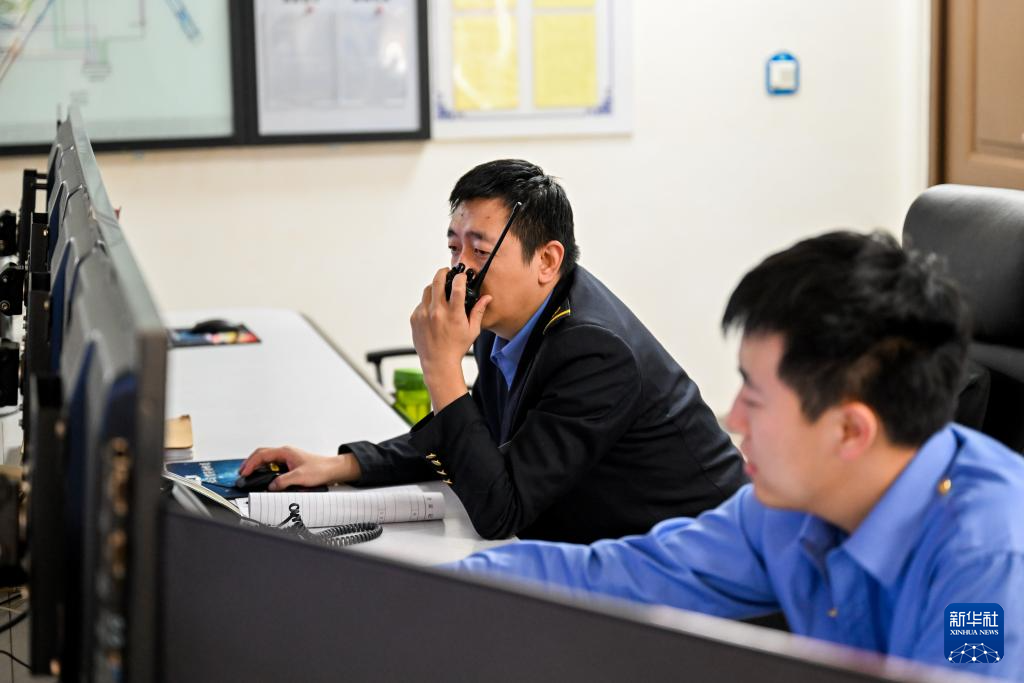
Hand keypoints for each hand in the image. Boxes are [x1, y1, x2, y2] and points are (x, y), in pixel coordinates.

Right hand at [239, 446, 360, 490]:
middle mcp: (285, 453)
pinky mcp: (290, 464)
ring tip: (250, 476)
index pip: (261, 455)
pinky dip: (265, 471)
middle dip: (250, 464)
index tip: (244, 473)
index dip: (250, 464)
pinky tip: (264, 478)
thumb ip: (283, 481)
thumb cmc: (320, 469)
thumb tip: (271, 486)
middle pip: (261, 455)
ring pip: (267, 460)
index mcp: (285, 452)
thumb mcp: (300, 477)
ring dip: (257, 467)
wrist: (332, 470)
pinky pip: (273, 466)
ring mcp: (287, 458)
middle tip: (242, 474)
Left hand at [410, 268, 490, 410]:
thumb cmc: (457, 348)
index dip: (461, 277)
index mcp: (453, 315)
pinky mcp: (415, 318)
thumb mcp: (472, 330)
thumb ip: (478, 311)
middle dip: (443, 272)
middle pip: (437, 281)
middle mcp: (437, 312)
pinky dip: (428, 303)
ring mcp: (424, 314)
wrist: (438, 363)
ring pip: (427, 290)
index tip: (462, 276)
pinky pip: (421, 303)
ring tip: (440, 291)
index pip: (457, 287)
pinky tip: (434, 310)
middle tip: (446, 272)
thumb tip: (487, 298)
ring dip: (435, 287)